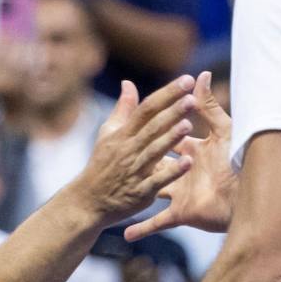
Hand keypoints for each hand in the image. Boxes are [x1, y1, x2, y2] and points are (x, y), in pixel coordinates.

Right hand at [68, 76, 197, 226]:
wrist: (88, 201)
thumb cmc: (101, 164)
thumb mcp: (108, 134)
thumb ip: (123, 109)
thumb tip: (128, 83)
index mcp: (124, 133)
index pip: (147, 108)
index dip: (167, 93)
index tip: (187, 80)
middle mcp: (129, 149)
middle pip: (153, 127)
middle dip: (173, 111)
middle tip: (192, 97)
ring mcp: (135, 171)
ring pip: (154, 151)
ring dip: (171, 138)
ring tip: (189, 124)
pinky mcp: (140, 192)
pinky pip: (158, 181)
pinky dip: (172, 172)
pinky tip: (188, 163)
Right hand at [125, 71, 234, 240]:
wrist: (251, 201)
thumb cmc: (240, 162)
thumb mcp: (222, 131)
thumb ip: (209, 104)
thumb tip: (201, 73)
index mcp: (194, 151)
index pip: (170, 137)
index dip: (158, 128)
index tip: (140, 122)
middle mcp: (185, 172)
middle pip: (159, 162)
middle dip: (142, 157)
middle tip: (118, 152)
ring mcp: (182, 194)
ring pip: (154, 191)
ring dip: (137, 191)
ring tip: (115, 190)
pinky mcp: (181, 214)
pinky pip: (158, 223)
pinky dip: (142, 229)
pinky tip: (125, 234)